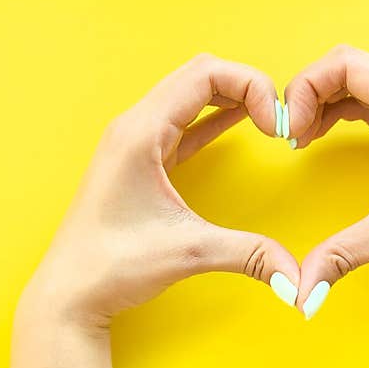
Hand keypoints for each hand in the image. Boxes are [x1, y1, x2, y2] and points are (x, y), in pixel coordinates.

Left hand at [22, 54, 300, 328]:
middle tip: (277, 120)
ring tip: (267, 119)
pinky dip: (214, 116)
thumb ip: (251, 255)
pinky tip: (238, 122)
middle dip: (246, 86)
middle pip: (199, 74)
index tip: (275, 126)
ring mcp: (135, 141)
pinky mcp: (141, 160)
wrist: (71, 293)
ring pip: (190, 94)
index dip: (251, 87)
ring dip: (231, 97)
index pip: (205, 74)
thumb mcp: (190, 253)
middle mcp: (135, 126)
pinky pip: (183, 121)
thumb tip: (297, 280)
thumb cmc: (112, 266)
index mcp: (141, 132)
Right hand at [284, 45, 368, 317]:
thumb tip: (302, 291)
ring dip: (324, 102)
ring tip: (301, 137)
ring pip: (360, 84)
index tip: (290, 130)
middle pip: (349, 67)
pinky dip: (342, 114)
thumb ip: (344, 254)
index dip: (306, 87)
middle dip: (310, 92)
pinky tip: (325, 137)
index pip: (347, 64)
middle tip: (289, 133)